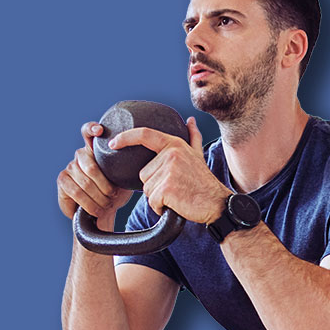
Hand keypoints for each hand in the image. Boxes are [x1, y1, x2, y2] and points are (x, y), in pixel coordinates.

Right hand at [56, 122, 133, 226]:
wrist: (102, 212)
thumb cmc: (114, 193)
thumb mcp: (124, 180)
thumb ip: (126, 170)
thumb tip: (142, 166)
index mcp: (96, 150)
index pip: (89, 132)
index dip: (92, 129)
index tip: (99, 131)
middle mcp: (81, 155)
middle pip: (92, 167)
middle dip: (106, 188)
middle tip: (113, 197)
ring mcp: (70, 166)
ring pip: (85, 183)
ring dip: (99, 199)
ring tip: (106, 205)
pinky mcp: (62, 180)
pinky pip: (76, 192)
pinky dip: (89, 204)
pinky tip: (96, 210)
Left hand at [109, 117, 231, 224]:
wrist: (217, 203)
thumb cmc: (204, 182)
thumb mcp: (197, 155)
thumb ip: (192, 137)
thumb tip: (190, 121)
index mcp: (174, 144)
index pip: (144, 134)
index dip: (125, 138)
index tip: (113, 143)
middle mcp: (171, 154)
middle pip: (144, 173)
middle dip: (155, 185)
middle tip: (175, 188)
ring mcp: (169, 170)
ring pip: (147, 189)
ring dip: (158, 198)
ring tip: (177, 196)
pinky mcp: (167, 188)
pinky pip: (152, 201)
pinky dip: (161, 208)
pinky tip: (175, 205)